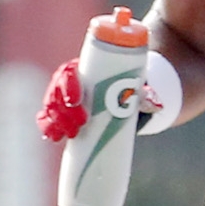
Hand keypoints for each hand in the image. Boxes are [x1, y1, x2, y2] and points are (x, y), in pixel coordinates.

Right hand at [36, 50, 177, 142]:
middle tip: (79, 125)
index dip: (68, 86)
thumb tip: (156, 104)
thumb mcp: (141, 88)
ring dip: (54, 120)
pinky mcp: (63, 112)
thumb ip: (148, 95)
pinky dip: (48, 126)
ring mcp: (65, 96)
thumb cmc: (134, 86)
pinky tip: (53, 137)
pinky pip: (49, 117)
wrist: (131, 94)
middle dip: (62, 109)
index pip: (69, 71)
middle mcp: (71, 80)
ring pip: (51, 105)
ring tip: (66, 135)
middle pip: (56, 90)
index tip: (75, 101)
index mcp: (86, 68)